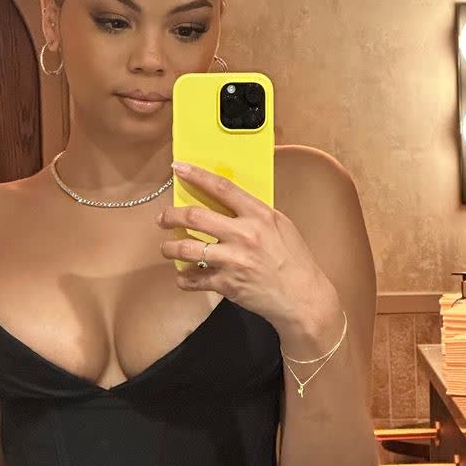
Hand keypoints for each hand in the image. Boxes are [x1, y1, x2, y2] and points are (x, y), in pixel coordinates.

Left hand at [157, 161, 333, 330]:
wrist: (302, 297)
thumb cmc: (294, 261)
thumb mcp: (281, 226)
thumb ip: (255, 214)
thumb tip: (230, 203)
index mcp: (259, 215)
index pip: (222, 187)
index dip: (196, 175)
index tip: (179, 168)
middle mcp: (244, 234)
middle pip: (195, 216)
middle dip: (171, 216)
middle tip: (163, 219)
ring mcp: (233, 260)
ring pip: (187, 249)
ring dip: (170, 249)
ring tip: (167, 249)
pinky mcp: (227, 284)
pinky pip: (194, 279)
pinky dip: (184, 278)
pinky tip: (184, 276)